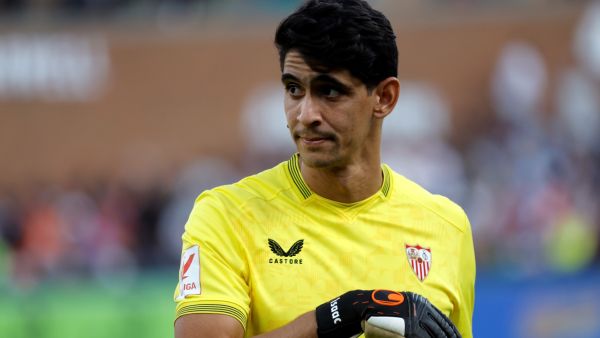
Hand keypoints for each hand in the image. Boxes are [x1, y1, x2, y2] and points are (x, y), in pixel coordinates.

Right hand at [315, 289, 460, 337]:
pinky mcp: (409, 329)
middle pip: (442, 330)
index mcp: (422, 303)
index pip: (443, 320)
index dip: (452, 332)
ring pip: (435, 336)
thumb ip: (416, 313)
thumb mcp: (402, 307)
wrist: (364, 306)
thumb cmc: (382, 309)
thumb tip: (429, 326)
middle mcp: (421, 309)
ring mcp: (415, 319)